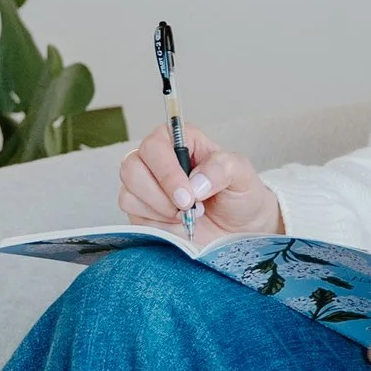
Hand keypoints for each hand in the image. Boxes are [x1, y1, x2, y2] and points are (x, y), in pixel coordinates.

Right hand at [118, 123, 282, 240]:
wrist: (239, 230)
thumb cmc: (240, 195)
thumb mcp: (242, 175)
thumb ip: (222, 168)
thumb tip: (195, 182)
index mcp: (179, 140)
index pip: (154, 145)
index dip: (166, 171)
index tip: (187, 195)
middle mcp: (157, 160)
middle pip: (132, 167)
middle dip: (160, 194)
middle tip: (188, 208)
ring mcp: (145, 185)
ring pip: (128, 194)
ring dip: (159, 210)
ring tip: (186, 215)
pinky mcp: (140, 210)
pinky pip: (132, 215)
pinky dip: (155, 224)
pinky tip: (177, 224)